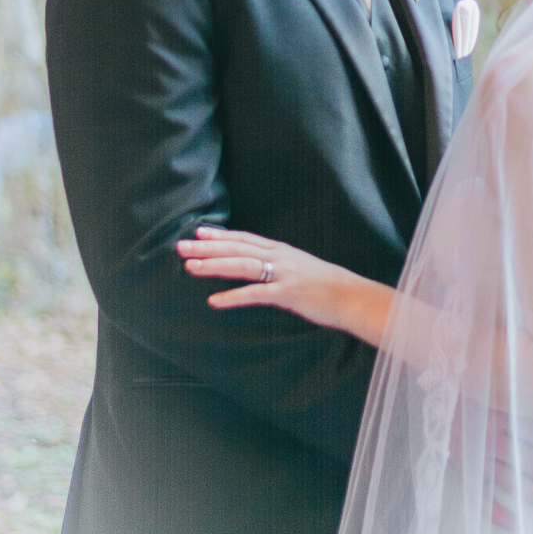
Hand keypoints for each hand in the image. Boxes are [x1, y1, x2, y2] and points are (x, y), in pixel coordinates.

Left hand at [177, 225, 360, 331]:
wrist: (351, 296)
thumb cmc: (326, 285)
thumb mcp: (299, 268)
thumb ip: (278, 265)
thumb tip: (259, 268)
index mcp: (281, 250)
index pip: (245, 238)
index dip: (220, 235)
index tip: (198, 232)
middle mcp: (279, 257)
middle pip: (237, 248)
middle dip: (207, 247)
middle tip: (181, 246)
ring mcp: (283, 274)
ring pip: (242, 265)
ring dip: (214, 266)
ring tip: (190, 267)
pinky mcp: (287, 293)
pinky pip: (255, 294)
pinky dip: (233, 297)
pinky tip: (214, 301)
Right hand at [451, 403, 532, 530]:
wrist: (441, 400)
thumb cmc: (483, 395)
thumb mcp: (505, 391)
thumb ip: (529, 404)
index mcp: (503, 412)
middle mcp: (489, 436)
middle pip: (531, 460)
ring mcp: (476, 457)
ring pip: (512, 483)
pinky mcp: (465, 472)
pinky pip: (480, 498)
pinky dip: (497, 513)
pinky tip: (518, 524)